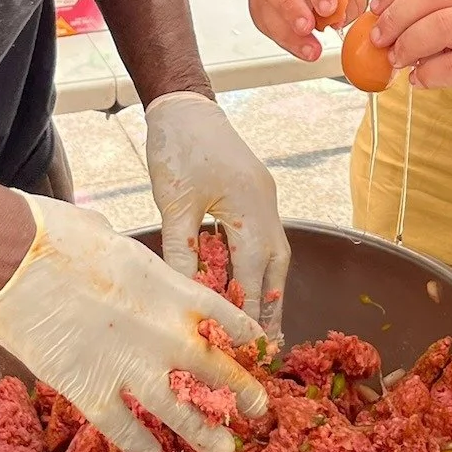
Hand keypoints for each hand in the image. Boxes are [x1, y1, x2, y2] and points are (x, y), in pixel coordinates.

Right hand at [0, 192, 268, 451]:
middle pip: (214, 368)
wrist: (10, 256)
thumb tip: (122, 259)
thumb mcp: (112, 239)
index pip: (224, 316)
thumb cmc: (55, 235)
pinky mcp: (90, 390)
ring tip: (224, 450)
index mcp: (169, 287)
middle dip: (241, 392)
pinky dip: (140, 446)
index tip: (260, 348)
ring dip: (205, 434)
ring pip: (180, 411)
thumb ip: (131, 263)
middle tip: (259, 410)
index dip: (245, 336)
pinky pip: (125, 429)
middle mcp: (160, 331)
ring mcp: (128, 365)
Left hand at [145, 92, 290, 338]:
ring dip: (267, 288)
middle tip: (265, 346)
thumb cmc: (177, 148)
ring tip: (259, 324)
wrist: (184, 104)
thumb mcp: (174, 204)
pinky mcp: (256, 194)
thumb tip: (184, 295)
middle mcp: (267, 206)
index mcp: (251, 208)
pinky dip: (256, 265)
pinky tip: (243, 282)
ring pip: (274, 254)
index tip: (247, 345)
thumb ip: (182, 251)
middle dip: (270, 308)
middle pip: (277, 268)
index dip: (251, 311)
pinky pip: (263, 238)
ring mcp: (265, 199)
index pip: (255, 272)